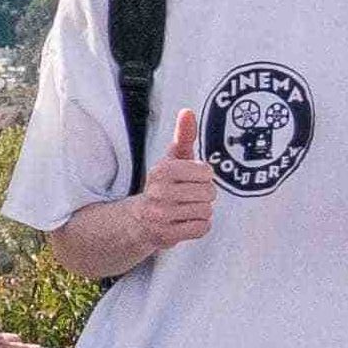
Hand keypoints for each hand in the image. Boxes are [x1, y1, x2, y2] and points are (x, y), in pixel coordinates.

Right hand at [131, 109, 216, 252]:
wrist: (139, 220)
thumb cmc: (164, 185)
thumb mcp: (172, 159)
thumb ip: (183, 136)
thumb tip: (188, 111)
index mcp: (161, 171)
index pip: (205, 171)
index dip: (204, 176)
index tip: (191, 178)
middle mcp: (159, 193)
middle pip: (208, 192)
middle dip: (205, 195)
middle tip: (190, 196)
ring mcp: (161, 216)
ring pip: (206, 211)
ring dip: (201, 211)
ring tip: (187, 209)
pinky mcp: (166, 235)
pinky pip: (202, 228)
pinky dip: (199, 226)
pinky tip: (187, 222)